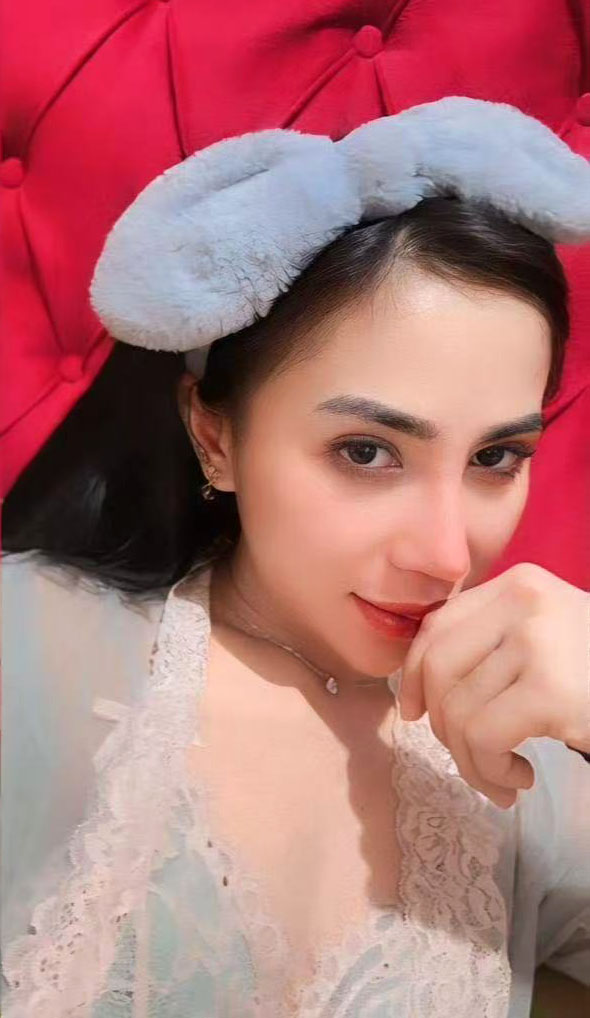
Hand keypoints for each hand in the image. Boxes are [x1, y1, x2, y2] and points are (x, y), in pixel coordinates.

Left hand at [398, 563, 589, 808]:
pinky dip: (489, 771)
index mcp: (518, 583)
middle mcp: (523, 601)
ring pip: (457, 711)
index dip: (413, 673)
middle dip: (441, 724)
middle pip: (437, 666)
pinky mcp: (550, 690)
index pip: (438, 625)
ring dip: (471, 762)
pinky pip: (482, 738)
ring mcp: (538, 642)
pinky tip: (520, 778)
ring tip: (502, 778)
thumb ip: (491, 643)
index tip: (414, 711)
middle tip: (469, 757)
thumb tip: (416, 689)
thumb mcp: (546, 636)